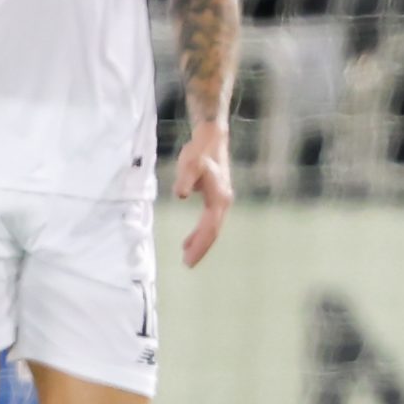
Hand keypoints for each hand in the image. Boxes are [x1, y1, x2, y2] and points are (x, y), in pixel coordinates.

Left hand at [174, 120, 234, 268]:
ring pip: (212, 227)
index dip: (199, 245)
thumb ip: (184, 180)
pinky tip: (189, 239)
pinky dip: (201, 231)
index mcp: (219, 199)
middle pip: (213, 231)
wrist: (211, 138)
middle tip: (187, 264)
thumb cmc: (199, 151)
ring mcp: (222, 200)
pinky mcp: (217, 196)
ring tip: (187, 255)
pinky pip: (210, 220)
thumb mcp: (189, 165)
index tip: (188, 259)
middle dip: (201, 248)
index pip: (210, 228)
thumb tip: (180, 196)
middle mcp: (223, 202)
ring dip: (201, 241)